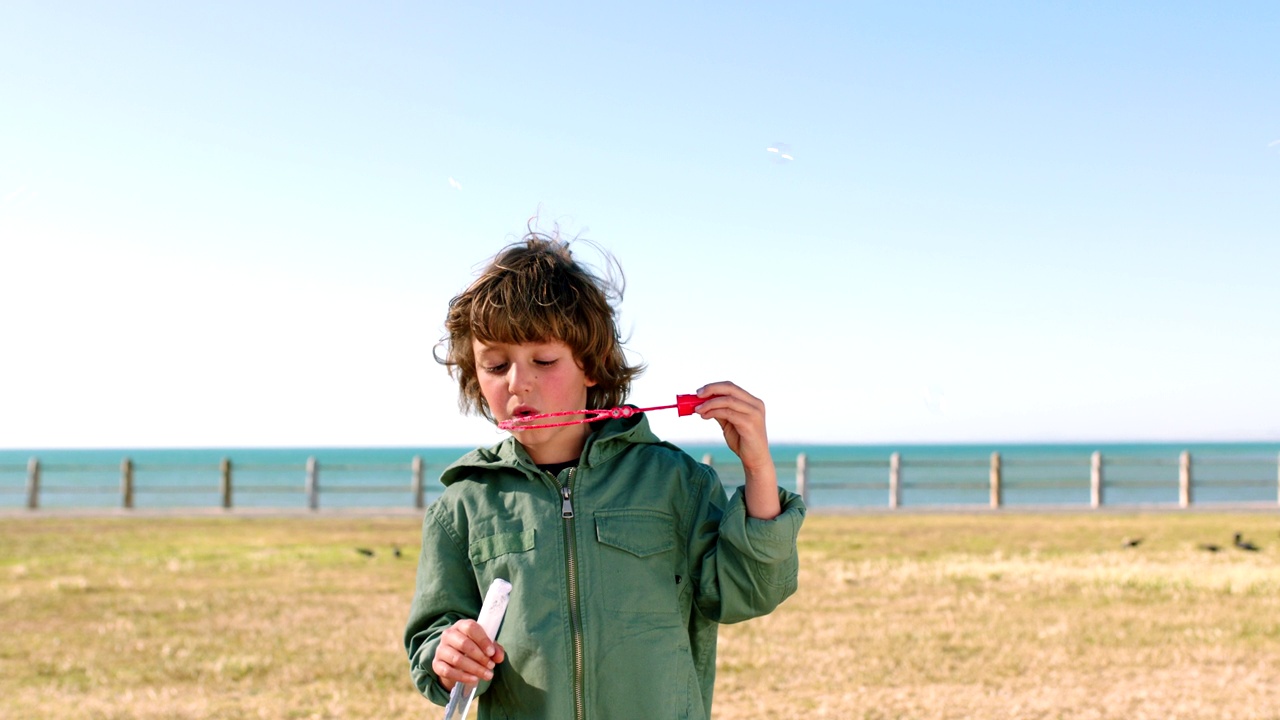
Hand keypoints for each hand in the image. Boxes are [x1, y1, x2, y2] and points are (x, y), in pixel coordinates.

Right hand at [431, 618, 505, 691]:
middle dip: (480, 656)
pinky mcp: (436, 664)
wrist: (456, 661)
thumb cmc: (474, 648)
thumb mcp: (485, 646)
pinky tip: (474, 679)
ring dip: (474, 668)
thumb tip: (499, 657)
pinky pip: (448, 671)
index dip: (483, 640)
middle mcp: (448, 634)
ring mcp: (440, 649)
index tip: (492, 652)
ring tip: (487, 675)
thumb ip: (495, 649)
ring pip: (457, 659)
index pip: (471, 628)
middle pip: (464, 644)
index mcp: (461, 625)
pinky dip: (463, 677)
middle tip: (491, 666)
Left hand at [693, 381, 780, 518]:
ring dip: (709, 403)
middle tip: (697, 395)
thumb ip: (720, 411)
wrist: (755, 460)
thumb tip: (702, 402)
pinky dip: (713, 412)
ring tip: (697, 409)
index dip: (714, 387)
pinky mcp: (750, 424)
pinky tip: (705, 416)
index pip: (731, 387)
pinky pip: (728, 413)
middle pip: (730, 388)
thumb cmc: (742, 441)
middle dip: (711, 390)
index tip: (699, 392)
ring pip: (727, 400)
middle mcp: (756, 404)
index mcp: (752, 402)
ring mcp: (754, 413)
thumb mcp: (729, 422)